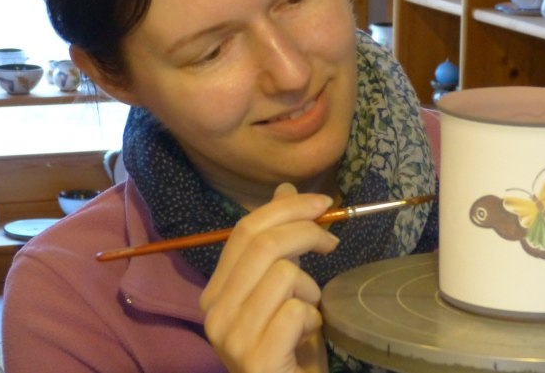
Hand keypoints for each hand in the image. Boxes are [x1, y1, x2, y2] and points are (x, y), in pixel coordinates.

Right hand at [200, 183, 339, 372]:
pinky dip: (313, 319)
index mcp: (215, 292)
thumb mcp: (285, 290)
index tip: (322, 203)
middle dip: (306, 232)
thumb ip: (280, 245)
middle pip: (263, 244)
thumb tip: (285, 189)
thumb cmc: (290, 349)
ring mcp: (231, 336)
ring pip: (283, 274)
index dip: (285, 208)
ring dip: (310, 289)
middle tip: (331, 244)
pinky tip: (306, 336)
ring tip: (308, 311)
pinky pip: (296, 311)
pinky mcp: (255, 357)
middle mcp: (214, 311)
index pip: (244, 230)